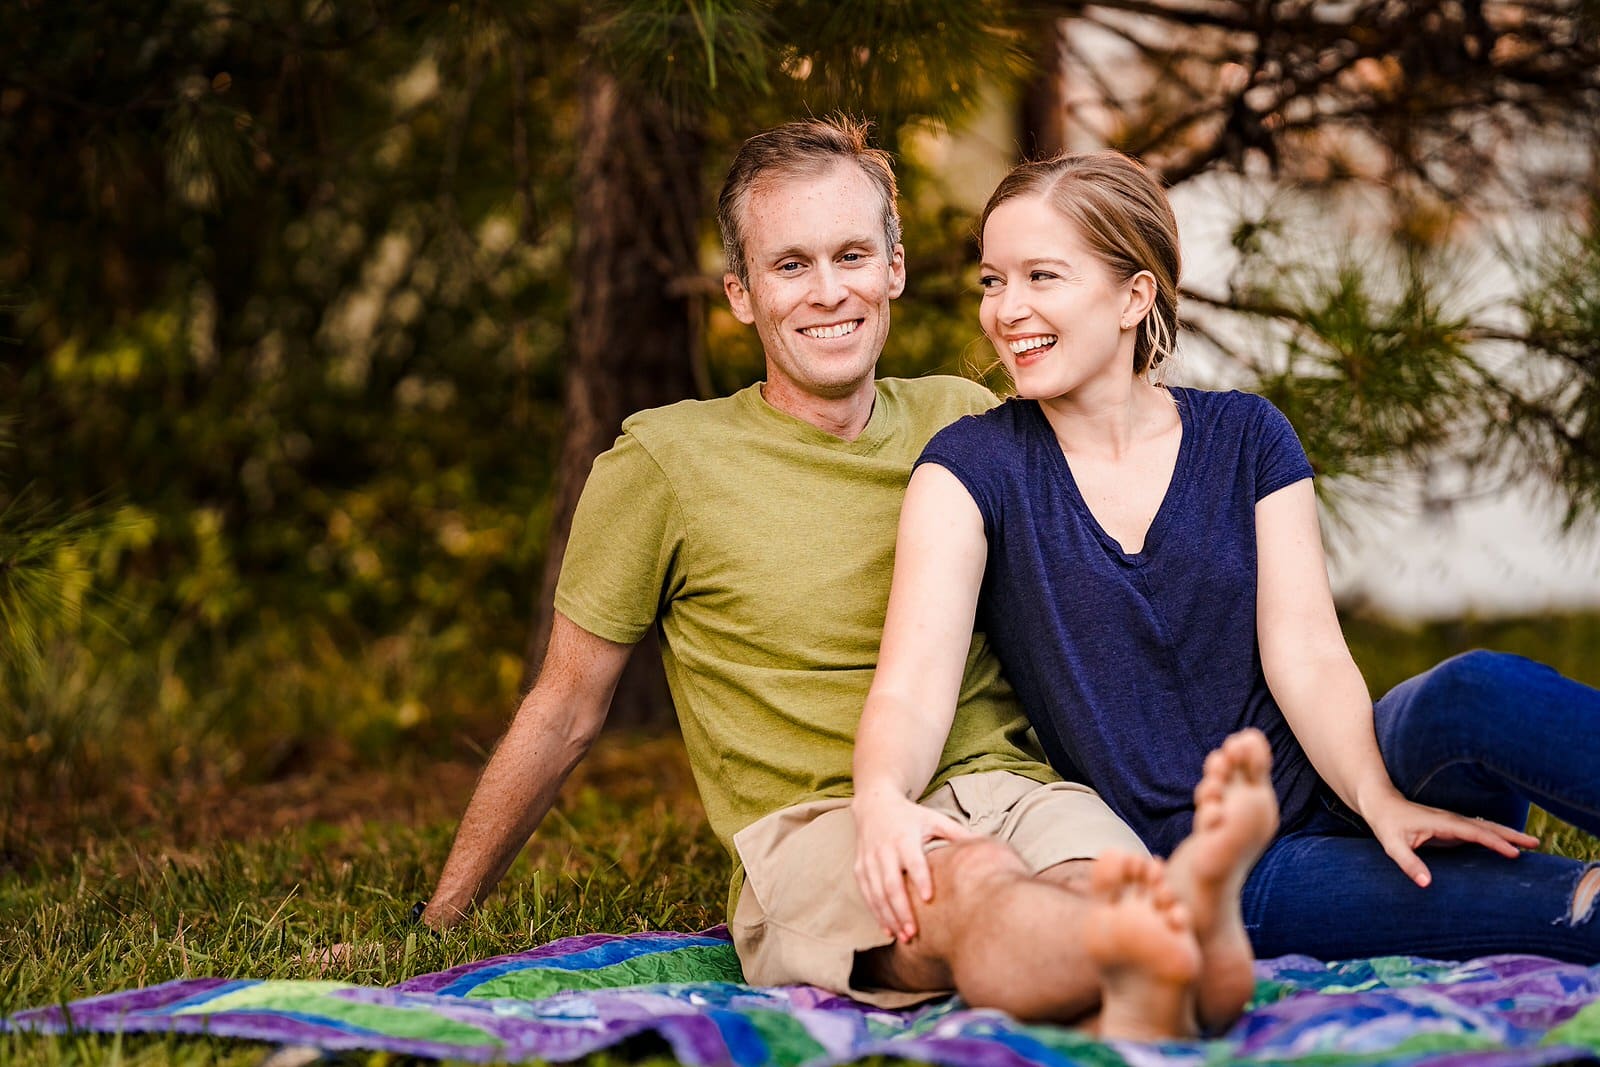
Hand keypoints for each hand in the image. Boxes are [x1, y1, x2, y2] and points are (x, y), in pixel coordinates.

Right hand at [852, 789, 974, 942]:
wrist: (873, 804)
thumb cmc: (910, 816)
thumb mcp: (933, 819)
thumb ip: (957, 834)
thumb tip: (985, 845)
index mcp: (904, 838)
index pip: (912, 861)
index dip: (919, 879)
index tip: (928, 898)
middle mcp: (884, 850)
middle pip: (891, 883)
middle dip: (901, 910)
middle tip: (914, 932)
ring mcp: (869, 860)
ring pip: (877, 893)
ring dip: (889, 917)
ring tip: (904, 936)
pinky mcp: (860, 868)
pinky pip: (867, 894)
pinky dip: (876, 913)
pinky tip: (888, 930)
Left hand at [1361, 791, 1539, 887]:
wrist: (1381, 804)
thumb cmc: (1386, 824)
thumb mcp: (1392, 846)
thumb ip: (1409, 863)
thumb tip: (1426, 884)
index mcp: (1442, 823)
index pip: (1473, 832)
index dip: (1494, 841)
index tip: (1513, 851)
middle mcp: (1452, 821)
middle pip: (1487, 826)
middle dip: (1511, 835)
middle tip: (1535, 844)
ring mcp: (1453, 823)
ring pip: (1486, 828)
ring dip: (1507, 835)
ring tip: (1531, 844)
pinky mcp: (1452, 829)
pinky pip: (1479, 834)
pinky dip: (1496, 838)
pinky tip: (1508, 847)